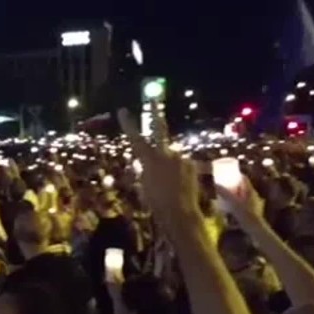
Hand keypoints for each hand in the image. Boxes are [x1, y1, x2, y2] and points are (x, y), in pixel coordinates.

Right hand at [116, 108, 200, 229]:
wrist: (179, 212)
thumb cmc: (156, 202)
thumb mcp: (143, 186)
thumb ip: (145, 170)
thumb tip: (147, 163)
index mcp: (149, 160)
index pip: (136, 138)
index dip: (128, 124)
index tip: (122, 110)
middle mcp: (165, 154)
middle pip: (159, 129)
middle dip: (155, 114)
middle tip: (153, 100)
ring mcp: (179, 157)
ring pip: (172, 156)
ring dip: (170, 164)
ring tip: (170, 183)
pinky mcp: (190, 163)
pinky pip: (182, 164)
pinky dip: (180, 171)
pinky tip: (180, 184)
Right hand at [215, 176, 264, 224]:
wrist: (255, 227)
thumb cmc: (245, 214)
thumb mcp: (233, 202)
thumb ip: (224, 193)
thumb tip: (215, 184)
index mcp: (250, 190)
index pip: (243, 178)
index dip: (235, 174)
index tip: (227, 173)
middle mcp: (252, 194)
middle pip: (242, 185)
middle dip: (233, 183)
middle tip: (223, 184)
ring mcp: (252, 202)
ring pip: (242, 193)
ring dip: (233, 192)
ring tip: (224, 194)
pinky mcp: (251, 209)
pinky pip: (242, 201)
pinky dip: (235, 200)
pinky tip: (229, 204)